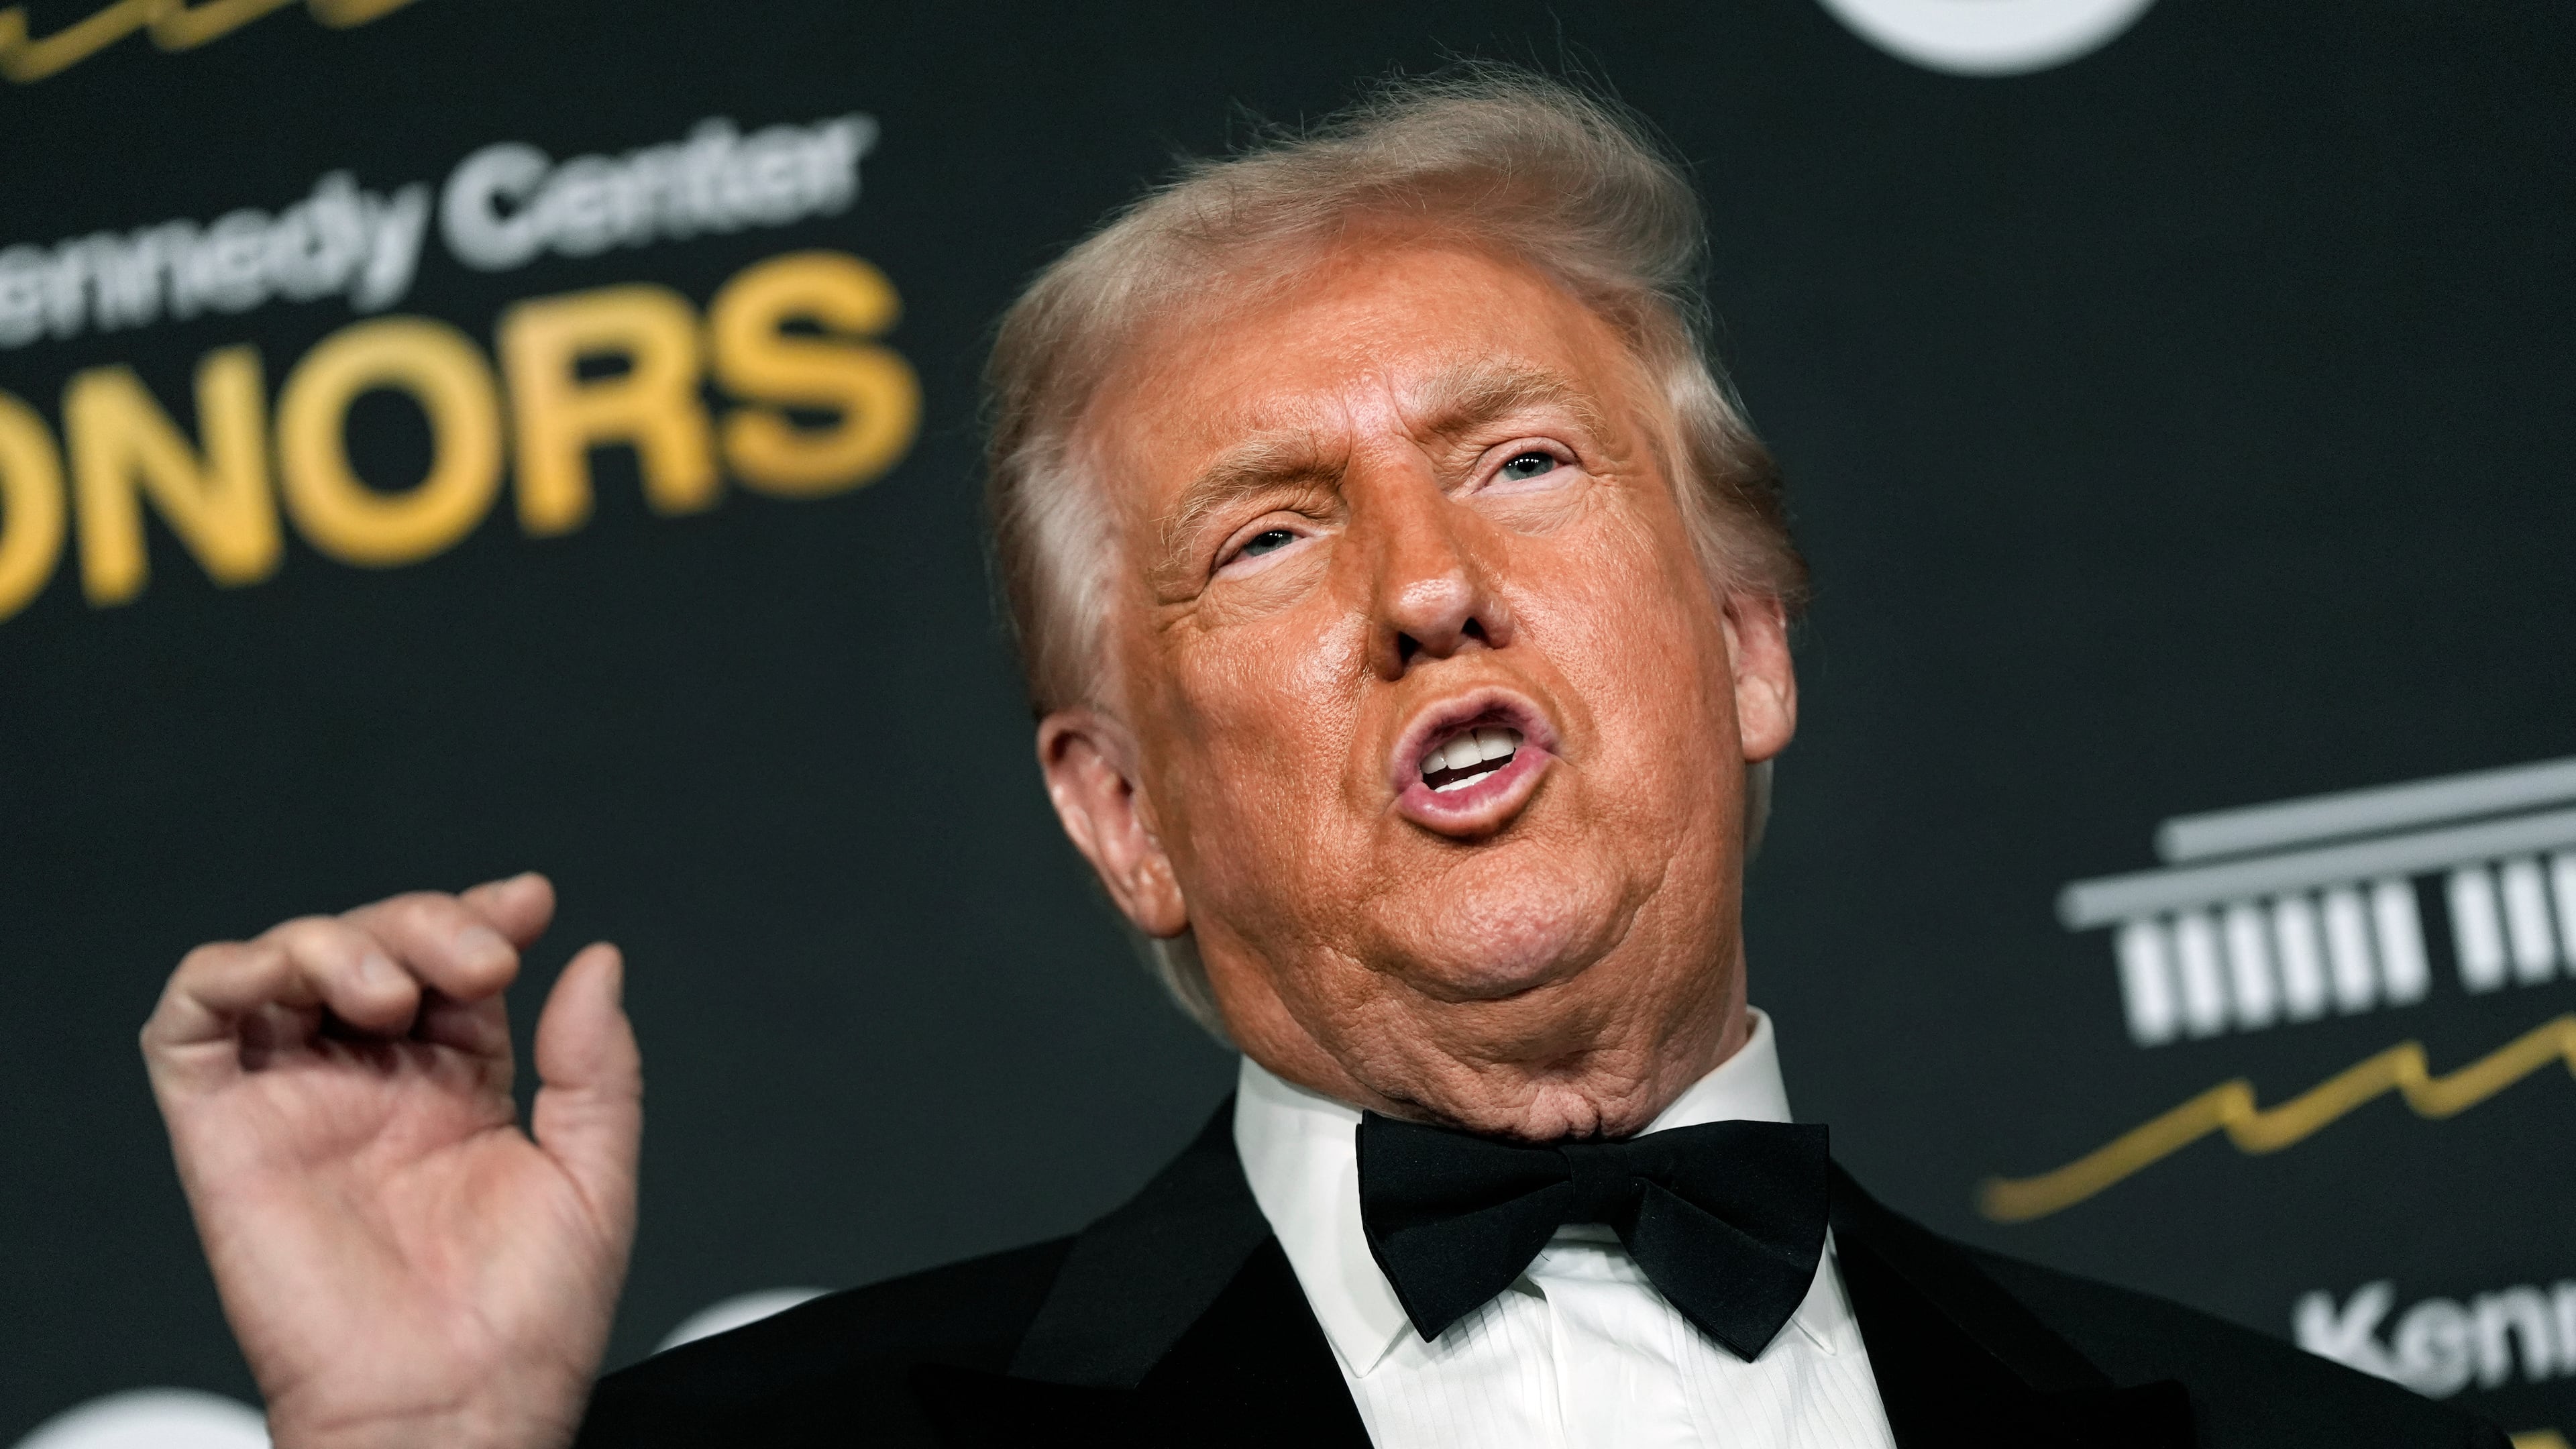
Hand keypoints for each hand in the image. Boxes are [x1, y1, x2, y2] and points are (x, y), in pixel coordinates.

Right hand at [142, 875, 641, 1448]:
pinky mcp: (224, 1136)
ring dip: (337, 939)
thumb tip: (597, 957)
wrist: (456, 1413)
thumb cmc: (527, 1327)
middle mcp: (374, 1089)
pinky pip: (190, 1024)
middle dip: (425, 923)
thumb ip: (596, 1067)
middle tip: (481, 963)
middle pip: (377, 947)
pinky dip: (229, 972)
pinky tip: (293, 976)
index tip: (528, 904)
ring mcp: (297, 1105)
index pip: (454, 967)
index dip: (481, 918)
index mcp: (458, 1092)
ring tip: (396, 992)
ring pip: (284, 965)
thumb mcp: (595, 1178)